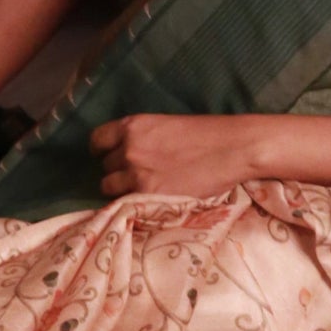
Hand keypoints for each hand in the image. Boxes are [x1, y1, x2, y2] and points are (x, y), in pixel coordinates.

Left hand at [90, 114, 262, 199]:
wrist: (233, 149)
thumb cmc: (208, 134)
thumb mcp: (167, 125)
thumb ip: (143, 138)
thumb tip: (128, 151)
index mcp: (133, 126)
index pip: (97, 140)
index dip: (101, 150)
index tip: (107, 156)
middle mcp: (129, 148)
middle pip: (105, 166)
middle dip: (118, 171)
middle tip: (138, 176)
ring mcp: (136, 173)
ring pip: (109, 188)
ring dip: (122, 190)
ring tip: (143, 191)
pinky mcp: (148, 195)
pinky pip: (125, 204)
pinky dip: (134, 204)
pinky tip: (150, 201)